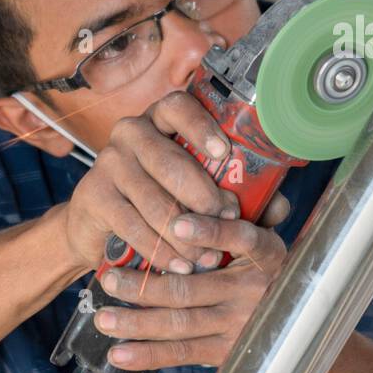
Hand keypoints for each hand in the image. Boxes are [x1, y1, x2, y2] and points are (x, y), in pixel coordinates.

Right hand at [61, 92, 241, 272]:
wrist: (100, 226)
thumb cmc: (163, 199)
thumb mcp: (199, 192)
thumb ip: (241, 195)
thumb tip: (279, 207)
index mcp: (162, 119)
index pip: (179, 107)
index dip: (201, 128)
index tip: (223, 152)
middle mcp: (132, 132)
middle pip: (170, 162)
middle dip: (203, 196)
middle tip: (227, 220)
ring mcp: (109, 161)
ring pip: (153, 199)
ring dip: (185, 233)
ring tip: (208, 256)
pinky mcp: (93, 194)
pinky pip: (132, 224)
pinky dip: (159, 250)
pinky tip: (179, 265)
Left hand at [93, 203, 291, 368]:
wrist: (296, 313)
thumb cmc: (266, 261)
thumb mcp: (269, 232)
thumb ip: (258, 210)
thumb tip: (250, 190)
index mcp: (266, 252)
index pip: (240, 239)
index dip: (209, 231)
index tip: (177, 223)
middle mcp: (253, 290)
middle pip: (192, 289)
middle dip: (144, 286)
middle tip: (108, 279)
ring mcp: (239, 324)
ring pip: (180, 324)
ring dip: (137, 321)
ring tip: (103, 317)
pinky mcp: (226, 350)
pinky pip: (182, 353)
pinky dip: (148, 355)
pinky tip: (118, 353)